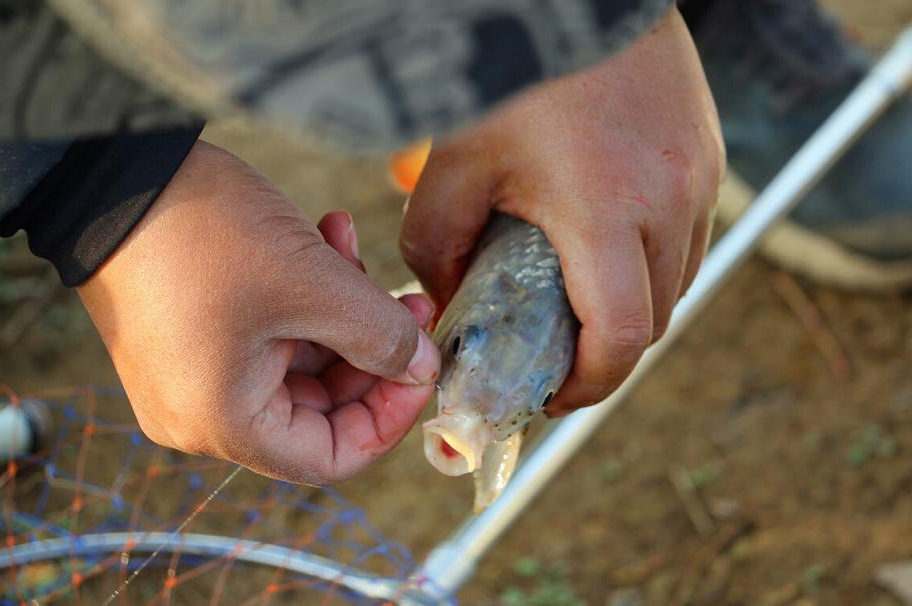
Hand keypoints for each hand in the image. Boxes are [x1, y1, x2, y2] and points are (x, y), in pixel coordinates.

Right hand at [78, 141, 439, 483]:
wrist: (110, 168)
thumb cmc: (204, 232)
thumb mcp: (314, 284)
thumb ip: (382, 336)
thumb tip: (424, 368)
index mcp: (223, 422)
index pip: (331, 457)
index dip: (389, 417)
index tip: (422, 364)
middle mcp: (200, 412)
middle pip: (319, 408)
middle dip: (371, 350)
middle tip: (410, 302)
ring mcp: (192, 373)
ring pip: (299, 362)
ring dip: (340, 310)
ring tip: (357, 249)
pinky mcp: (190, 335)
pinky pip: (267, 333)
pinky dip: (303, 295)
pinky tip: (325, 236)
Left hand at [400, 8, 723, 416]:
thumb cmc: (509, 73)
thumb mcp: (454, 164)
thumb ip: (437, 247)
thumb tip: (447, 301)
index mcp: (609, 210)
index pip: (623, 337)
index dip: (589, 385)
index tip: (553, 394)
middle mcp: (672, 198)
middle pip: (654, 318)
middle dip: (605, 351)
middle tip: (555, 354)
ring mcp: (699, 173)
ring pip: (678, 279)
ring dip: (633, 304)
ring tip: (578, 299)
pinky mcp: (707, 149)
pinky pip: (689, 231)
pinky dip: (652, 257)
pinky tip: (606, 242)